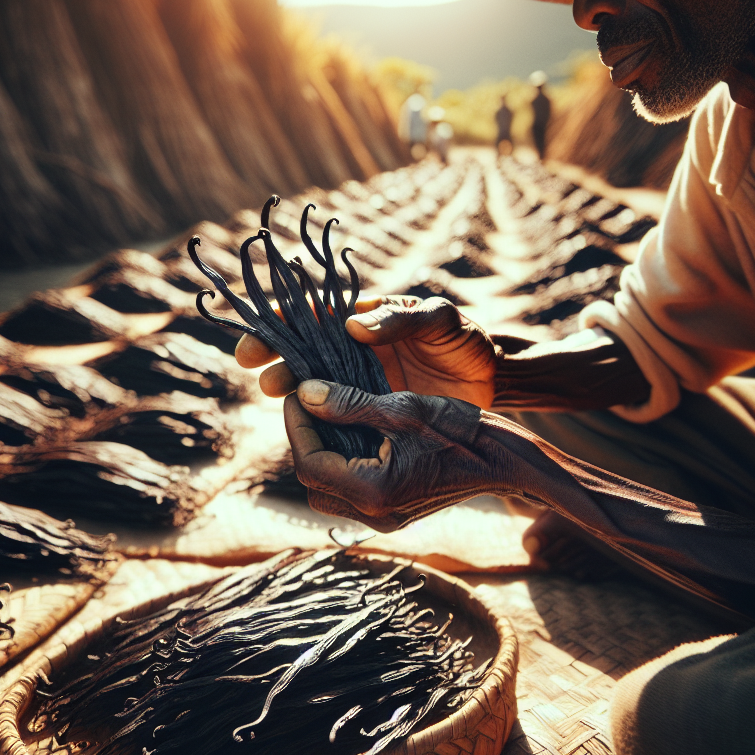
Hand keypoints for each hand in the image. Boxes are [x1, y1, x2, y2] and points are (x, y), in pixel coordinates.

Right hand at [236, 296, 497, 408]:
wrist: (498, 379)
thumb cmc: (468, 339)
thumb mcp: (440, 320)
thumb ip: (400, 319)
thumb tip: (352, 324)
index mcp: (364, 321)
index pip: (310, 318)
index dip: (278, 328)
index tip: (256, 345)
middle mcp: (354, 354)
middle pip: (303, 357)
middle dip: (278, 366)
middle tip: (268, 380)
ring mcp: (362, 387)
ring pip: (317, 393)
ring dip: (297, 399)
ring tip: (286, 405)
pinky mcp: (375, 417)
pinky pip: (342, 423)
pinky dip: (326, 428)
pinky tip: (315, 436)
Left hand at [285, 379, 507, 530]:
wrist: (504, 459)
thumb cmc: (461, 429)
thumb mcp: (402, 408)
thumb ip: (349, 404)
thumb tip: (304, 393)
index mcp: (375, 491)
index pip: (309, 464)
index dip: (296, 427)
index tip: (298, 393)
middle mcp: (376, 515)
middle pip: (313, 483)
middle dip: (305, 442)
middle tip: (309, 405)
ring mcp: (385, 520)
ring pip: (329, 491)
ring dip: (323, 454)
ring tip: (329, 416)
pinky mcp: (394, 514)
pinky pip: (352, 493)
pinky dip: (344, 464)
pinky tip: (353, 434)